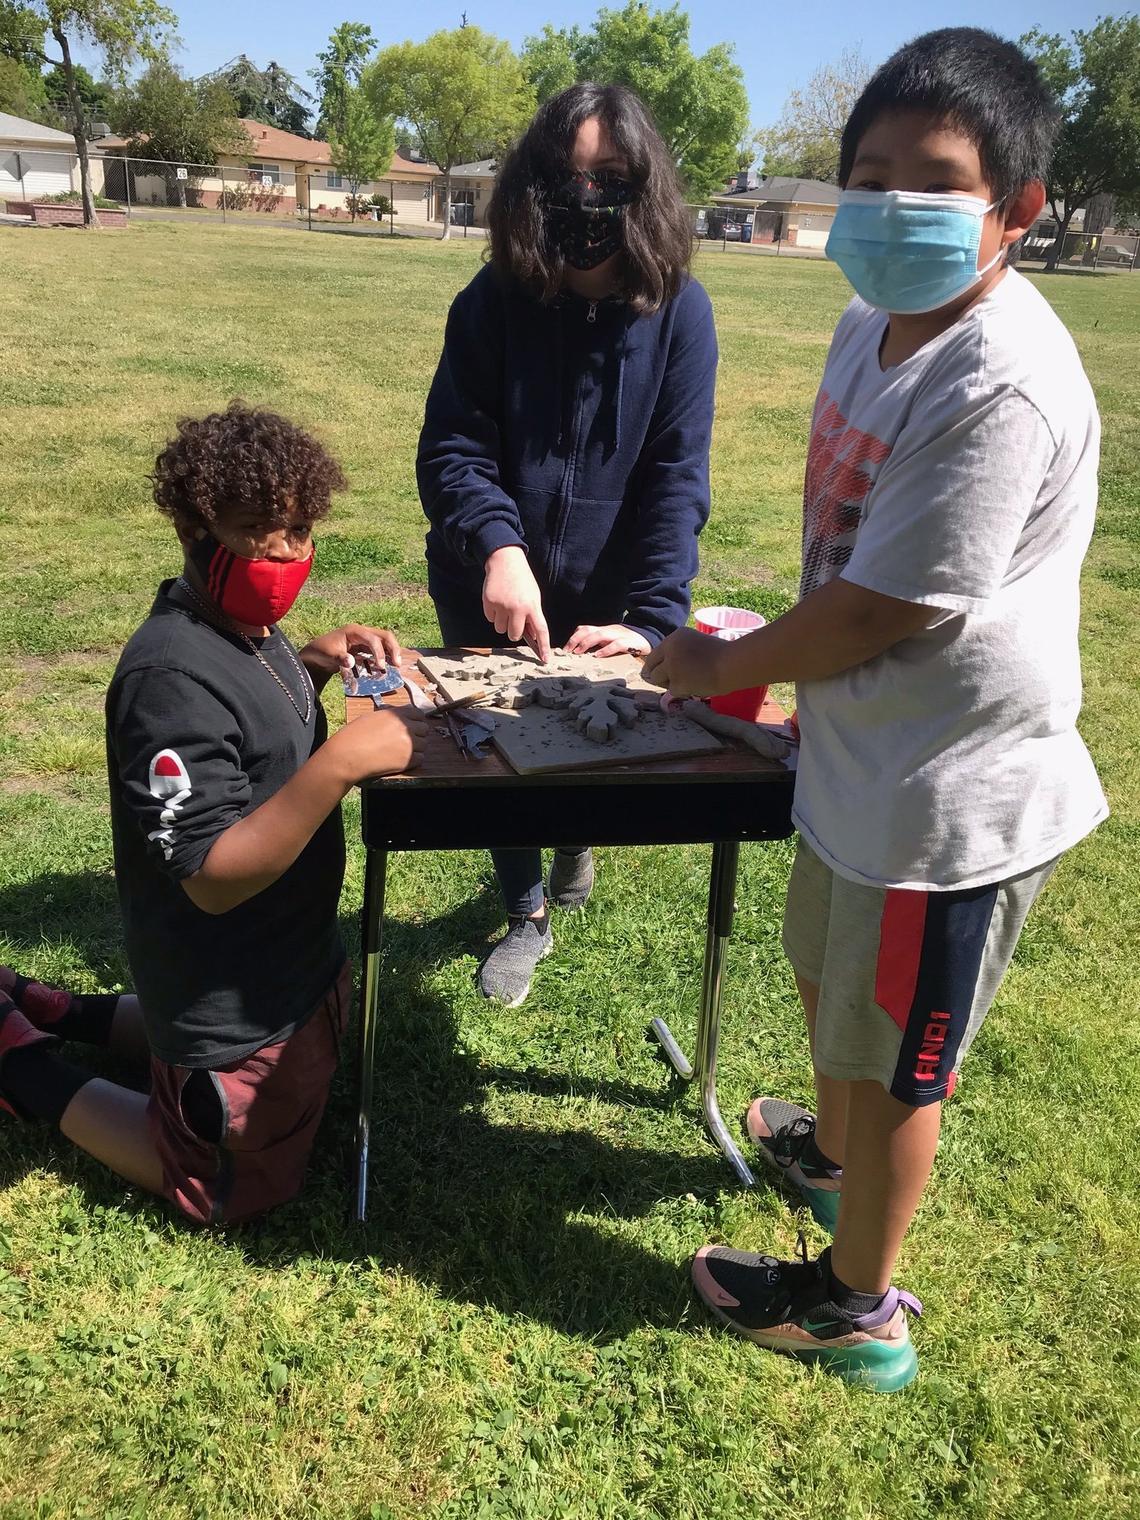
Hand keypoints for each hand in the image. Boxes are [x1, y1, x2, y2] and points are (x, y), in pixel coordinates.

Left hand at [300, 625, 403, 687]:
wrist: (315, 655)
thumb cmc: (321, 651)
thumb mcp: (328, 655)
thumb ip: (340, 658)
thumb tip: (350, 662)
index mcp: (354, 631)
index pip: (373, 638)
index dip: (379, 652)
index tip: (381, 666)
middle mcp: (362, 633)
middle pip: (385, 636)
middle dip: (393, 649)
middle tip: (397, 664)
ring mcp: (364, 640)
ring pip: (384, 642)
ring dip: (391, 653)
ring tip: (396, 666)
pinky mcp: (364, 649)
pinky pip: (378, 651)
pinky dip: (384, 658)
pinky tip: (386, 669)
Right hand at [330, 708, 427, 783]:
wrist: (347, 756)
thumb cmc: (354, 736)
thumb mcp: (372, 717)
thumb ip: (390, 714)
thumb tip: (401, 712)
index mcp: (396, 714)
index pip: (418, 714)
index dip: (416, 720)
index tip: (412, 726)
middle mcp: (405, 727)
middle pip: (424, 729)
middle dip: (417, 734)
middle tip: (405, 740)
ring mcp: (408, 744)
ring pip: (423, 745)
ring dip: (415, 748)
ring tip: (400, 751)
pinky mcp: (407, 761)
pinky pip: (420, 759)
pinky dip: (413, 760)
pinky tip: (400, 760)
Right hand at [482, 546, 550, 662]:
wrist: (505, 560)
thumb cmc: (522, 581)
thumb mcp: (533, 596)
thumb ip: (532, 616)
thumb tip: (530, 637)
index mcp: (532, 606)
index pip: (540, 631)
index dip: (543, 647)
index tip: (545, 660)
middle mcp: (517, 608)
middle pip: (514, 635)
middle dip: (514, 630)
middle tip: (514, 618)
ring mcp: (502, 606)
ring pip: (500, 629)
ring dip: (502, 622)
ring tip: (505, 605)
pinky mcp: (488, 603)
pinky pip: (490, 619)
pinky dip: (493, 614)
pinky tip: (497, 601)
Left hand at [565, 623, 651, 658]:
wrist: (650, 639)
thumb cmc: (628, 644)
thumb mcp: (610, 642)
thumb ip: (598, 645)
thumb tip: (581, 653)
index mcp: (604, 631)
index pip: (585, 629)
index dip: (574, 637)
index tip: (564, 649)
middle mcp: (609, 631)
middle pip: (589, 630)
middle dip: (576, 639)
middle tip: (568, 651)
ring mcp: (619, 635)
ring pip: (600, 634)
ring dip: (587, 642)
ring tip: (578, 652)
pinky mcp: (630, 642)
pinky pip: (616, 644)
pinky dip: (606, 649)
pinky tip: (598, 655)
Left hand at [641, 628, 737, 696]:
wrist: (732, 664)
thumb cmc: (722, 655)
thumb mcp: (696, 644)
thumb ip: (679, 653)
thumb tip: (659, 671)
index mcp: (675, 637)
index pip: (655, 654)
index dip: (655, 665)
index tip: (657, 672)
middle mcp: (669, 649)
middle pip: (651, 668)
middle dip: (657, 676)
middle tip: (667, 682)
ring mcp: (671, 666)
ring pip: (658, 680)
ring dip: (669, 684)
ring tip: (688, 682)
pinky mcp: (676, 682)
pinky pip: (673, 691)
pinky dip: (682, 691)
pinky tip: (696, 686)